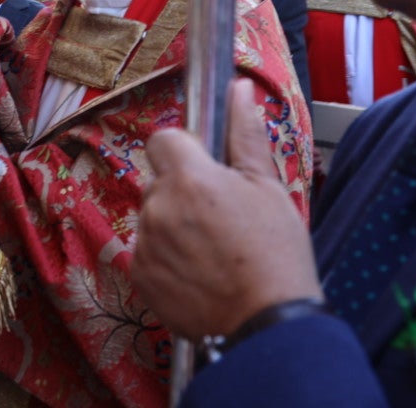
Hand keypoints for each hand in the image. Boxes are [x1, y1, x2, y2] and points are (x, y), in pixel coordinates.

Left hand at [133, 78, 320, 339]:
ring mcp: (145, 244)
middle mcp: (159, 207)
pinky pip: (147, 251)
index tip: (206, 167)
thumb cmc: (275, 256)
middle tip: (221, 217)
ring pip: (153, 216)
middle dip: (183, 191)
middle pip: (159, 181)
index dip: (185, 150)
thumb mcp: (268, 188)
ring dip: (174, 225)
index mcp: (190, 179)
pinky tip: (199, 272)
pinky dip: (166, 257)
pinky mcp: (140, 276)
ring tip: (214, 250)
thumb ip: (245, 135)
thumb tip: (238, 89)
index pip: (163, 140)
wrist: (267, 325)